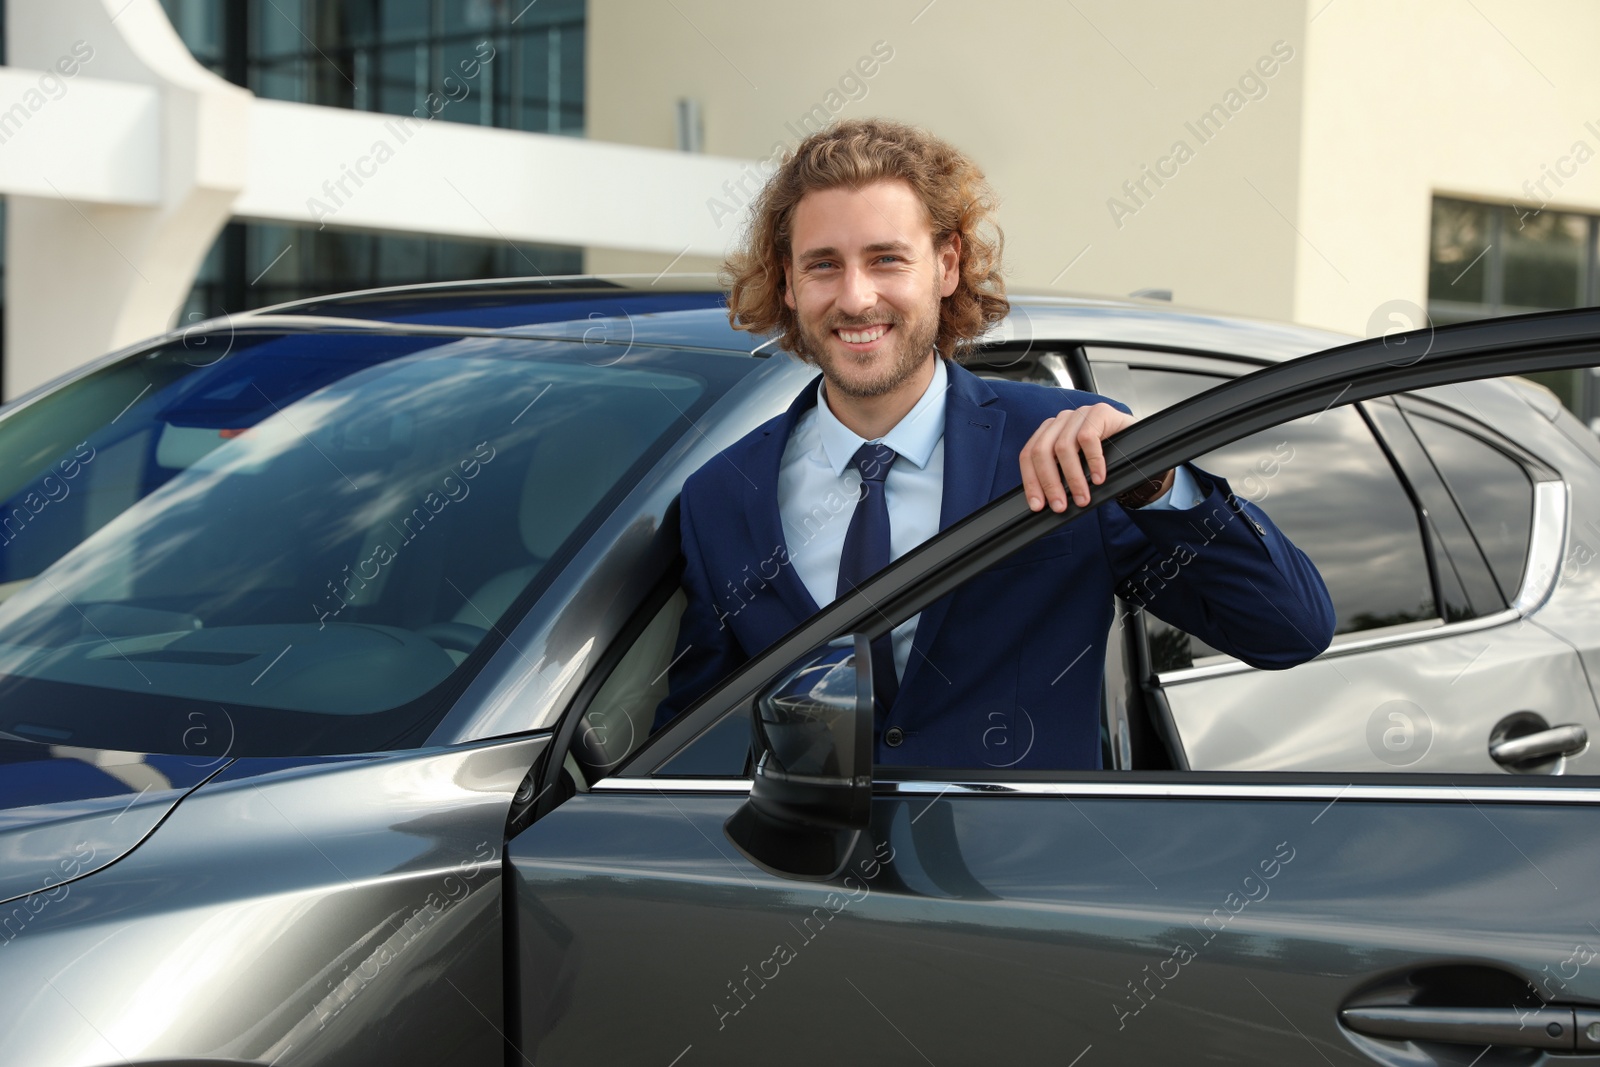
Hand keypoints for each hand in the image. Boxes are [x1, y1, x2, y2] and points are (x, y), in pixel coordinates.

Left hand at [1020, 403, 1171, 511]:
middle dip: (1050, 483)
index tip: (1037, 505)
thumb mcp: (1077, 469)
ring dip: (1073, 478)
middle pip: (1041, 451)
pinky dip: (1092, 463)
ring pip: (1063, 447)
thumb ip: (1059, 478)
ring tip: (1083, 498)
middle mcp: (1061, 420)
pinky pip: (1088, 439)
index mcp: (1049, 432)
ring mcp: (1079, 414)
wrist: (1140, 445)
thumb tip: (1044, 503)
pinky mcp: (1100, 412)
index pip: (1029, 455)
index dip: (1031, 481)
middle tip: (1061, 506)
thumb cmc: (1105, 459)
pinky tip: (1099, 478)